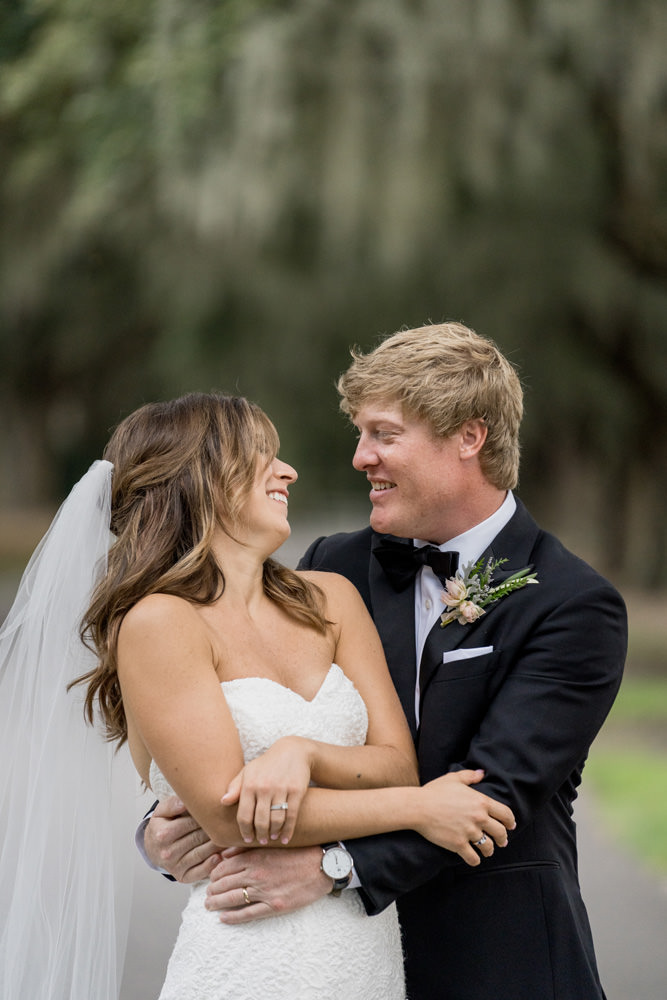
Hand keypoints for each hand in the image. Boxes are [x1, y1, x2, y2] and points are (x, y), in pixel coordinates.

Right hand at [144, 795, 222, 882]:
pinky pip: (199, 872)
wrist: (153, 848)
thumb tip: (185, 803)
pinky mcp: (182, 877)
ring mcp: (174, 866)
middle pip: (198, 838)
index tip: (218, 810)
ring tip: (229, 836)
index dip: (206, 816)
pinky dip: (211, 865)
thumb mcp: (161, 811)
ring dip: (217, 846)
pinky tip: (220, 856)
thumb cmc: (162, 825)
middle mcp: (167, 852)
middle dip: (214, 829)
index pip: (190, 823)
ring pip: (201, 854)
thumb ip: (172, 804)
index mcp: (163, 834)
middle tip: (229, 822)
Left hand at [204, 845, 329, 923]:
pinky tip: (223, 918)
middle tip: (206, 895)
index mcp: (255, 857)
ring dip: (217, 903)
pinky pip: (248, 913)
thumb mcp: (271, 845)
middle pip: (224, 883)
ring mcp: (265, 891)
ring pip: (232, 898)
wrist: (322, 865)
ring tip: (209, 906)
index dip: (214, 874)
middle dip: (212, 890)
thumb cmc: (298, 852)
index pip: (224, 867)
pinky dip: (233, 917)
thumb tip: (225, 853)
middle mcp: (256, 874)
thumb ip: (247, 848)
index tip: (210, 879)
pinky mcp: (274, 905)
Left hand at [221, 736, 312, 845]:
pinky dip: (288, 831)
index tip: (247, 839)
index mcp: (250, 784)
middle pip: (260, 821)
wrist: (292, 751)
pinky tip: (285, 838)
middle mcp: (264, 787)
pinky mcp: (297, 791)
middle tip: (261, 840)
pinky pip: (292, 816)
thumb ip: (235, 787)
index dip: (245, 831)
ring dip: (273, 833)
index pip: (244, 815)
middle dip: (260, 835)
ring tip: (272, 838)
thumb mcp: (248, 771)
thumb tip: (222, 802)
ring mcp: (281, 789)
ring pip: (276, 820)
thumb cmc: (266, 764)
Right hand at [416, 770, 515, 866]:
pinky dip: (475, 860)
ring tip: (487, 851)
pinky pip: (473, 858)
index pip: (505, 814)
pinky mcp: (459, 844)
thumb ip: (470, 776)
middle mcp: (479, 818)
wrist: (418, 807)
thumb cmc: (435, 791)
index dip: (510, 821)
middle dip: (503, 839)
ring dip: (489, 850)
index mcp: (481, 801)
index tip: (511, 826)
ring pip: (488, 847)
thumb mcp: (453, 779)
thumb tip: (482, 773)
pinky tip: (474, 858)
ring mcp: (469, 832)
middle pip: (500, 832)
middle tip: (502, 842)